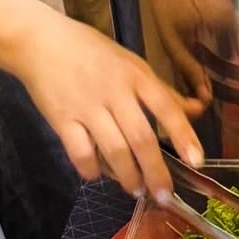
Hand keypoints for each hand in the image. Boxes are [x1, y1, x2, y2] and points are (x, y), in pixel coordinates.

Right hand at [7, 6, 205, 201]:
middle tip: (164, 195)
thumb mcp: (133, 64)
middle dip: (156, 172)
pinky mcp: (61, 119)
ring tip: (136, 190)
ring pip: (113, 150)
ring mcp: (87, 106)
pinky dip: (92, 170)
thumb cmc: (93, 52)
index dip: (184, 136)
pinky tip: (99, 175)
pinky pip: (80, 153)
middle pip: (141, 138)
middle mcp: (114, 92)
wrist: (41, 42)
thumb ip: (163, 92)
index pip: (167, 108)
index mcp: (136, 76)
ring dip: (128, 176)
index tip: (197, 161)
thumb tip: (197, 110)